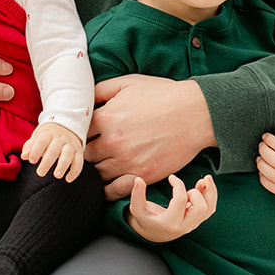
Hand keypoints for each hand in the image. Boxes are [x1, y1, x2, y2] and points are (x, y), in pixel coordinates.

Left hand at [22, 122, 83, 181]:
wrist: (67, 126)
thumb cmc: (47, 135)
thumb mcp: (37, 136)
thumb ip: (30, 146)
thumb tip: (24, 156)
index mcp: (48, 133)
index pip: (42, 141)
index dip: (36, 150)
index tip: (31, 161)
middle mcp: (60, 138)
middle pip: (54, 149)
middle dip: (47, 162)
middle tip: (40, 173)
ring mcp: (70, 144)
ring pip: (68, 154)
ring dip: (63, 166)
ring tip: (57, 176)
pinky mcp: (78, 151)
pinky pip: (79, 161)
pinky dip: (75, 171)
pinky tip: (68, 179)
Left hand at [86, 75, 213, 200]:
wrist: (196, 113)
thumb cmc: (162, 95)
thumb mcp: (128, 83)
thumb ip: (100, 90)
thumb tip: (82, 99)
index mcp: (106, 118)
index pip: (78, 133)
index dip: (80, 134)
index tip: (84, 136)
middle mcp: (113, 142)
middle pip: (85, 156)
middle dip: (87, 153)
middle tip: (93, 151)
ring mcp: (127, 161)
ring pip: (97, 174)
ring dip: (97, 171)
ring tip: (102, 165)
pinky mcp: (143, 175)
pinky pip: (114, 191)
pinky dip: (108, 190)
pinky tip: (108, 184)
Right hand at [126, 173, 216, 241]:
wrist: (153, 233)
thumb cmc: (145, 219)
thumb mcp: (136, 209)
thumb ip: (136, 195)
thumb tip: (138, 180)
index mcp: (170, 223)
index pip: (181, 200)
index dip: (178, 185)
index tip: (171, 177)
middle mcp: (184, 226)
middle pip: (201, 208)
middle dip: (196, 193)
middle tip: (187, 188)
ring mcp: (192, 224)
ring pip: (209, 209)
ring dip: (210, 192)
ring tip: (205, 179)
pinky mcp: (197, 220)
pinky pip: (210, 209)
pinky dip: (210, 195)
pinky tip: (202, 185)